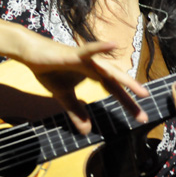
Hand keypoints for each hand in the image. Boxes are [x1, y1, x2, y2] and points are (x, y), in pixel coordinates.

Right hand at [21, 38, 148, 134]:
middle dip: (130, 99)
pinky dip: (101, 48)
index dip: (128, 104)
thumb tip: (86, 132)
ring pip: (109, 70)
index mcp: (95, 75)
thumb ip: (76, 112)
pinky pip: (89, 51)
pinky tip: (114, 44)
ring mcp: (87, 60)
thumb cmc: (50, 71)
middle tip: (143, 117)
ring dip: (124, 79)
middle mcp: (96, 67)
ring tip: (140, 90)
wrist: (33, 54)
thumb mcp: (64, 96)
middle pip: (116, 83)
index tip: (141, 118)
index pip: (115, 91)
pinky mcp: (74, 54)